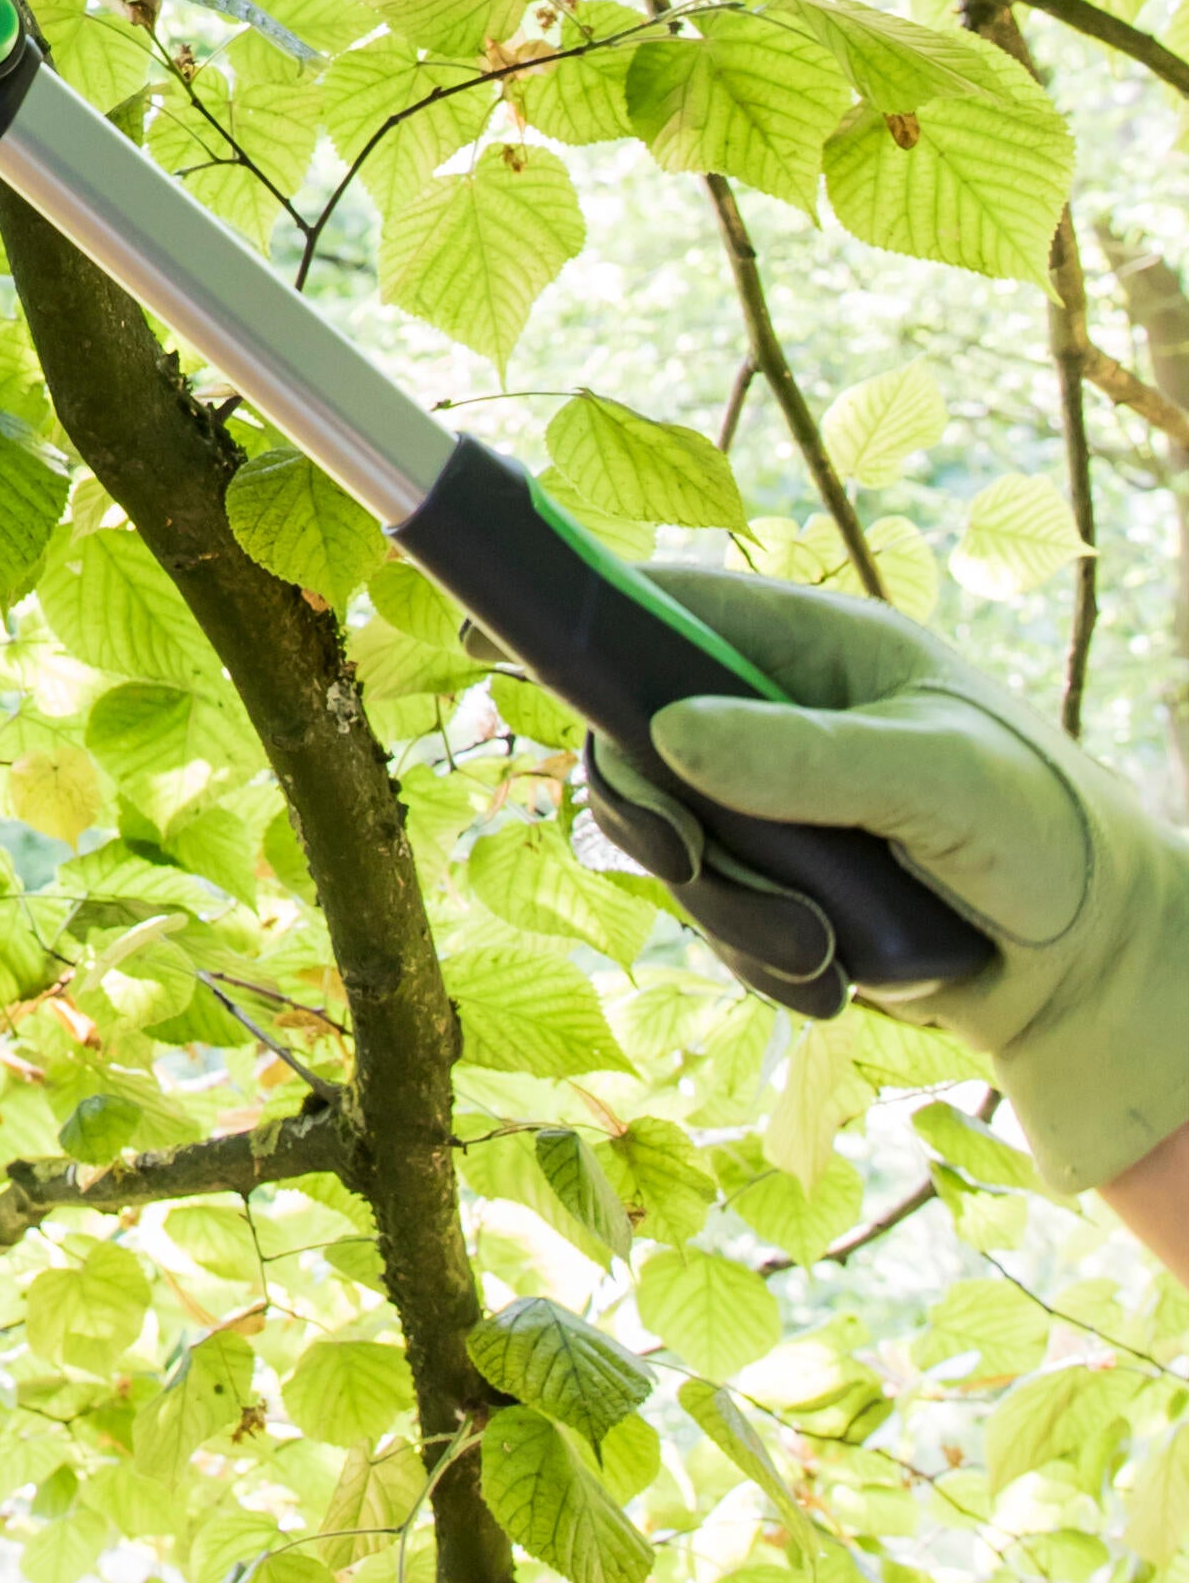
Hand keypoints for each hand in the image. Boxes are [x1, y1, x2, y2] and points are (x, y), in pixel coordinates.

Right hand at [589, 563, 1188, 1192]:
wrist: (1100, 969)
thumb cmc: (1045, 831)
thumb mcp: (940, 778)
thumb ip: (809, 757)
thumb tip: (669, 732)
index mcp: (812, 647)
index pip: (660, 605)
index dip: (567, 612)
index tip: (482, 628)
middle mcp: (774, 716)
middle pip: (633, 742)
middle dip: (659, 820)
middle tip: (690, 861)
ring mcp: (771, 807)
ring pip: (668, 848)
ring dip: (732, 912)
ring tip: (828, 951)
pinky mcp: (779, 891)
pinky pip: (711, 923)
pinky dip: (760, 960)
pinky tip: (834, 977)